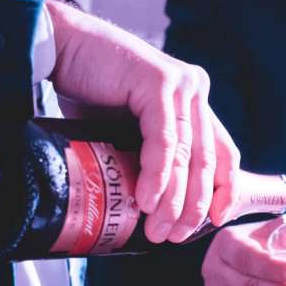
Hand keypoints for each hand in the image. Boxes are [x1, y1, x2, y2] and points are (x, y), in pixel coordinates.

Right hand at [45, 0, 239, 243]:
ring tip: (158, 229)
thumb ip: (147, 153)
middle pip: (208, 160)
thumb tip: (150, 204)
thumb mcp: (127, 128)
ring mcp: (180, 85)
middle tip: (174, 236)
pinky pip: (164, 141)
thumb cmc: (87, 90)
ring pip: (187, 156)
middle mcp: (193, 91)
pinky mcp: (158, 83)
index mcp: (192, 101)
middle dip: (194, 206)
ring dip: (174, 200)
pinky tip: (147, 200)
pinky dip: (157, 176)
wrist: (60, 49)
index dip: (224, 189)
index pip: (222, 152)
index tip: (214, 221)